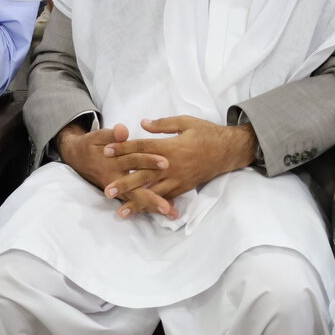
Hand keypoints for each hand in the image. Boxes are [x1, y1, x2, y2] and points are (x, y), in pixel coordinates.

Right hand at [57, 122, 172, 217]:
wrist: (77, 158)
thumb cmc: (92, 144)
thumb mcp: (98, 136)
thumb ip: (112, 134)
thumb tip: (123, 130)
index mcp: (112, 161)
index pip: (133, 160)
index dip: (148, 160)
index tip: (165, 162)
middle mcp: (115, 178)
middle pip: (135, 188)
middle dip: (151, 197)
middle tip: (167, 205)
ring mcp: (117, 188)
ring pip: (136, 198)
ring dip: (152, 205)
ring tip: (170, 212)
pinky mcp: (120, 193)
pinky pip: (135, 201)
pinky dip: (149, 206)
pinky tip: (167, 209)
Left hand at [100, 116, 257, 215]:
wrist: (229, 151)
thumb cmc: (207, 133)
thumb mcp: (186, 122)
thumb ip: (163, 124)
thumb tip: (142, 124)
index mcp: (170, 147)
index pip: (141, 148)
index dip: (123, 149)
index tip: (105, 151)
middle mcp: (171, 166)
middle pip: (143, 175)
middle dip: (124, 183)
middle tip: (106, 190)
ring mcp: (178, 179)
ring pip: (153, 192)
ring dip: (136, 202)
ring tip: (120, 211)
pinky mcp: (183, 187)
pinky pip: (166, 198)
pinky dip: (153, 206)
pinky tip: (142, 212)